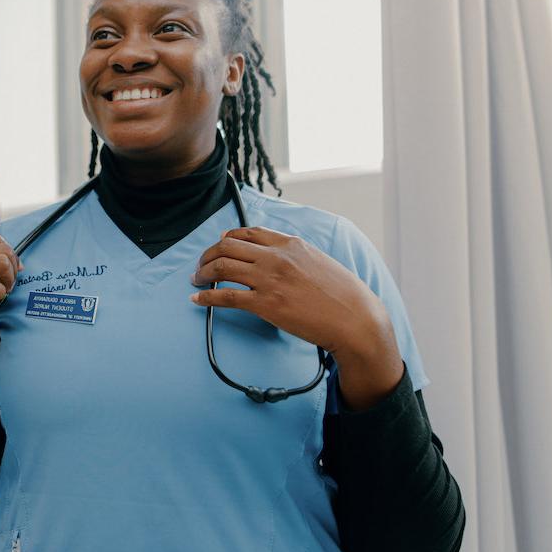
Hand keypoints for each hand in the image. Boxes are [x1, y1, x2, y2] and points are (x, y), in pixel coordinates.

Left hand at [190, 226, 391, 361]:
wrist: (355, 319)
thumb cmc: (343, 295)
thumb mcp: (319, 261)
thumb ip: (295, 255)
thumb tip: (275, 257)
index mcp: (290, 244)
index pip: (248, 232)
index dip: (227, 238)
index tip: (218, 244)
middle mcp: (276, 257)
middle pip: (227, 246)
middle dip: (208, 254)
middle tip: (201, 265)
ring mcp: (269, 279)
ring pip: (222, 267)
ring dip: (202, 272)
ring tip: (196, 280)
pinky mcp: (265, 304)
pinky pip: (225, 296)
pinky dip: (206, 296)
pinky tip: (197, 299)